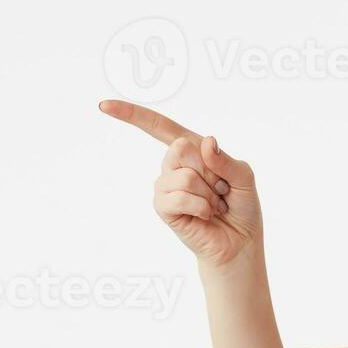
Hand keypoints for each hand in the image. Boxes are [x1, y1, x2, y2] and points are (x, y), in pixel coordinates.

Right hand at [98, 99, 262, 269]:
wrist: (239, 242)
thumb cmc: (242, 207)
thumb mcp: (244, 177)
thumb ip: (226, 159)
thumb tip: (206, 142)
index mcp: (191, 149)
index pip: (158, 126)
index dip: (131, 114)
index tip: (103, 105)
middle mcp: (174, 165)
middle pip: (180, 148)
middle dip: (210, 171)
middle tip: (220, 188)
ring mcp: (165, 187)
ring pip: (184, 176)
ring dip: (208, 193)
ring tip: (214, 205)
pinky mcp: (163, 208)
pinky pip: (178, 197)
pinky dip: (200, 206)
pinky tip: (205, 214)